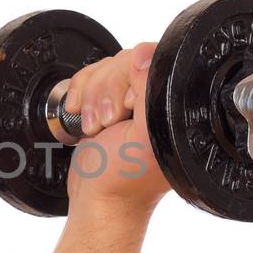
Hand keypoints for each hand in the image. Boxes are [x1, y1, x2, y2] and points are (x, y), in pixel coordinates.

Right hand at [61, 41, 169, 214]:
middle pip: (123, 61)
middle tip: (107, 124)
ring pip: (103, 68)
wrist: (96, 199)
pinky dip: (79, 96)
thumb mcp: (142, 136)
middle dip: (104, 93)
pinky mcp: (107, 102)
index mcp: (173, 104)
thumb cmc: (121, 179)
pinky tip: (83, 121)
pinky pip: (88, 77)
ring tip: (95, 127)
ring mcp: (130, 100)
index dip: (128, 81)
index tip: (122, 111)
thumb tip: (145, 53)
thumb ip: (150, 92)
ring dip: (90, 98)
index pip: (149, 61)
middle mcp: (156, 98)